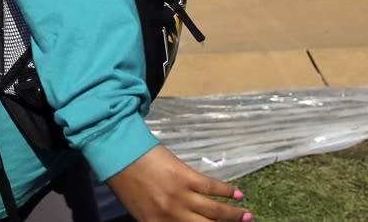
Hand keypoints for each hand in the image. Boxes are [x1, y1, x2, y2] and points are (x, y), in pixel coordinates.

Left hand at [106, 146, 250, 221]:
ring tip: (248, 216)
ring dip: (234, 215)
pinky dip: (227, 191)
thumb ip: (159, 220)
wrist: (119, 153)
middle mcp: (171, 215)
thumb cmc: (126, 182)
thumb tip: (180, 221)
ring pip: (214, 211)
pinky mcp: (185, 177)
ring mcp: (180, 196)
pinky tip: (238, 194)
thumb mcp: (139, 211)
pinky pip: (211, 187)